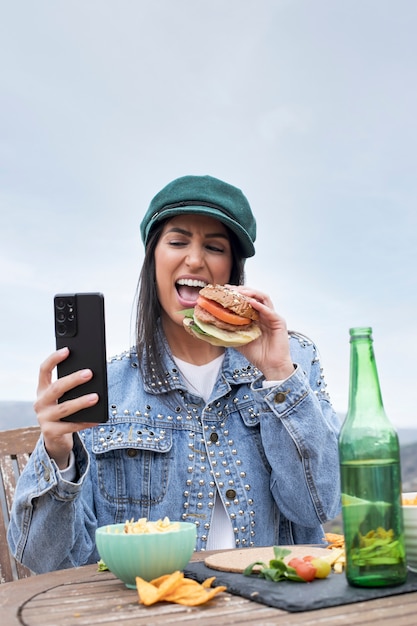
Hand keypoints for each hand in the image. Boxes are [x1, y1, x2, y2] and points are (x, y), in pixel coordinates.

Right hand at [34, 348, 99, 468]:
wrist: (56, 438)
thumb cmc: (64, 412)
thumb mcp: (63, 397)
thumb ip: (71, 387)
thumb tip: (91, 374)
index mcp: (42, 389)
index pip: (44, 370)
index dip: (54, 359)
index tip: (67, 350)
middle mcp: (40, 402)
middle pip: (56, 388)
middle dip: (73, 380)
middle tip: (89, 373)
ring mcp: (44, 418)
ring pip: (64, 408)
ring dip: (81, 402)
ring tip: (96, 397)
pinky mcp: (50, 432)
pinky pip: (70, 427)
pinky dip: (85, 422)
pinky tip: (97, 419)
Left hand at [226, 285, 293, 380]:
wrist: (270, 366)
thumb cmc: (257, 354)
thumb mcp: (239, 341)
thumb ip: (229, 333)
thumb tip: (211, 328)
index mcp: (256, 317)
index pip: (246, 300)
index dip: (236, 293)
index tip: (224, 290)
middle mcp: (264, 314)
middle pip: (255, 295)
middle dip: (242, 290)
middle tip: (230, 289)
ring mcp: (272, 317)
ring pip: (263, 298)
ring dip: (252, 293)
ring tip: (240, 292)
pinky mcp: (279, 322)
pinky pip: (269, 311)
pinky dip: (260, 305)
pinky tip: (251, 303)